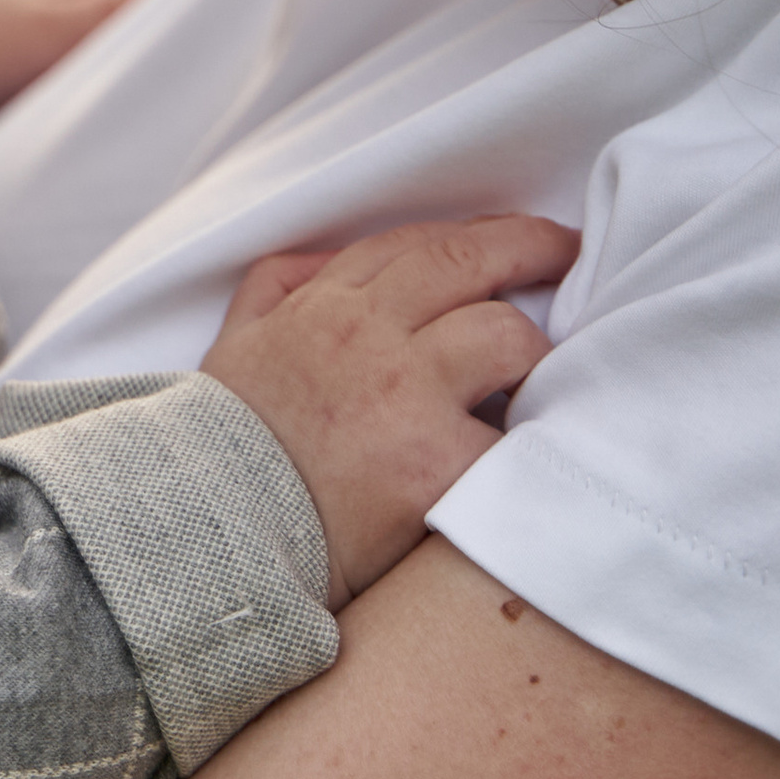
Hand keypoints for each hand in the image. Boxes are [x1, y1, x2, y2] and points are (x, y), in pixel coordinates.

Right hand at [203, 215, 579, 605]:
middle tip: (570, 254)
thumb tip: (326, 261)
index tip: (514, 240)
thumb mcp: (231, 350)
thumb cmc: (222, 455)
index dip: (475, 235)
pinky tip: (532, 445)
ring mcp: (406, 399)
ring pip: (507, 335)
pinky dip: (527, 439)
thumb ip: (274, 290)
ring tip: (543, 374)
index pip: (415, 247)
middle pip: (470, 264)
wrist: (210, 544)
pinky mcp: (436, 468)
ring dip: (533, 352)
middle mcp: (368, 338)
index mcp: (323, 309)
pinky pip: (511, 436)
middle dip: (532, 248)